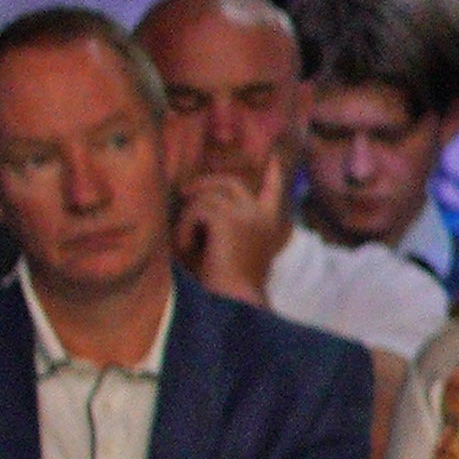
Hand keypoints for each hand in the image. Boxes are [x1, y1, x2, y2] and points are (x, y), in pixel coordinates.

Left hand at [170, 166, 290, 305]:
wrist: (235, 297)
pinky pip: (196, 210)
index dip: (273, 173)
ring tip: (185, 242)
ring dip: (189, 217)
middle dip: (205, 183)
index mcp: (269, 222)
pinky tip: (186, 247)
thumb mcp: (237, 247)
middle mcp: (261, 213)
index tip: (272, 161)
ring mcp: (246, 213)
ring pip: (207, 196)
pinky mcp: (227, 218)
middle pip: (230, 182)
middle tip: (186, 191)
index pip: (273, 189)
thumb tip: (207, 204)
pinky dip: (184, 228)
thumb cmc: (231, 281)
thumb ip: (232, 225)